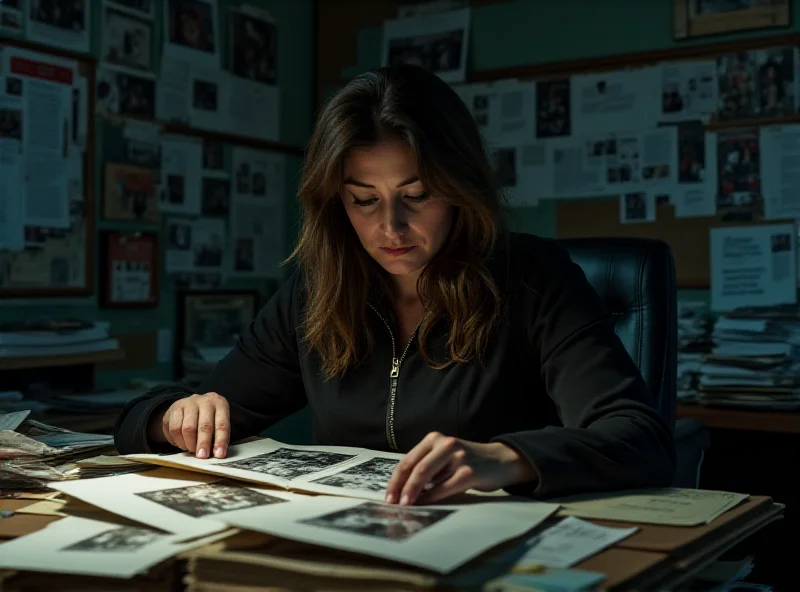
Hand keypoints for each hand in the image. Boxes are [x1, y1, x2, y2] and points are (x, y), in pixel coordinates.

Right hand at [152, 392, 230, 458]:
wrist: (188, 408)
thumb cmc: (207, 420)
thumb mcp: (216, 425)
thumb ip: (217, 438)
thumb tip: (216, 454)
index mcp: (220, 404)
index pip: (222, 424)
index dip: (221, 441)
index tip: (219, 455)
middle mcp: (205, 400)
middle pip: (204, 425)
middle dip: (203, 443)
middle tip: (202, 456)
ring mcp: (189, 402)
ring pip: (188, 428)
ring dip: (189, 443)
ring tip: (191, 449)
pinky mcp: (175, 407)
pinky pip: (174, 428)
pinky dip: (178, 440)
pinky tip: (182, 443)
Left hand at [384, 432, 536, 505]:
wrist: (500, 461)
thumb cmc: (467, 462)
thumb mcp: (444, 457)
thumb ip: (425, 467)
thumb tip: (401, 490)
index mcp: (434, 439)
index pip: (408, 460)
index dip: (395, 480)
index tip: (388, 496)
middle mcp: (445, 444)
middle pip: (416, 468)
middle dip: (401, 488)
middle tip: (394, 504)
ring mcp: (458, 456)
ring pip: (427, 477)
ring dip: (414, 494)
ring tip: (407, 506)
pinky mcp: (469, 471)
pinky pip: (444, 487)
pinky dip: (432, 497)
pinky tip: (426, 504)